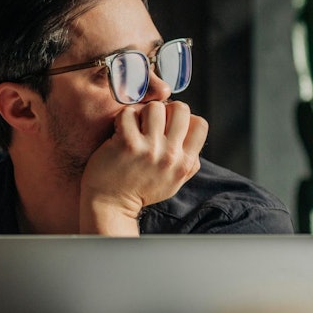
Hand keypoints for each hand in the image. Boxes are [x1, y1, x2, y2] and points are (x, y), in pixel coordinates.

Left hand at [80, 100, 207, 233]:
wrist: (112, 205)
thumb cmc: (141, 190)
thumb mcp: (174, 181)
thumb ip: (189, 160)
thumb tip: (195, 133)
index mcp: (185, 163)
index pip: (200, 123)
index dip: (184, 119)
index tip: (169, 126)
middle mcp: (170, 156)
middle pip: (180, 109)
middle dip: (165, 110)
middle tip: (151, 123)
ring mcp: (149, 149)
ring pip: (155, 107)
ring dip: (143, 112)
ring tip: (135, 126)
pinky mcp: (127, 144)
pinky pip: (130, 113)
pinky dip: (124, 117)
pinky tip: (120, 130)